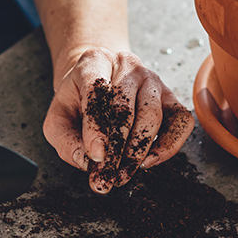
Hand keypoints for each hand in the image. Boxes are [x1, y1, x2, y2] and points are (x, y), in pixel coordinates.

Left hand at [43, 47, 193, 193]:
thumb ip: (65, 140)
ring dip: (138, 150)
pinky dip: (169, 145)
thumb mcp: (57, 117)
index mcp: (95, 61)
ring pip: (153, 115)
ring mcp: (152, 79)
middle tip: (107, 175)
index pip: (97, 89)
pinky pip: (180, 120)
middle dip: (117, 147)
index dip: (96, 126)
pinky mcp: (170, 96)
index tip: (95, 155)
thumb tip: (86, 161)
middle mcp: (127, 65)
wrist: (95, 81)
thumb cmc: (76, 101)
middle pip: (127, 106)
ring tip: (122, 174)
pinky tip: (149, 162)